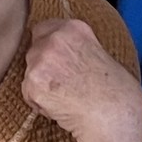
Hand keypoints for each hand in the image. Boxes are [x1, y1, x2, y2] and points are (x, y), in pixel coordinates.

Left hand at [23, 18, 141, 141]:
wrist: (112, 113)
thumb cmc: (113, 89)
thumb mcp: (98, 52)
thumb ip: (74, 46)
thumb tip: (59, 52)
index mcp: (73, 28)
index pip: (42, 29)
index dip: (47, 45)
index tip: (56, 58)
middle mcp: (55, 39)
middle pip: (34, 51)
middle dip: (43, 67)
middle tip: (64, 83)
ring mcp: (41, 61)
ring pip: (30, 73)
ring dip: (41, 85)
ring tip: (65, 96)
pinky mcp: (32, 83)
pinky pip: (28, 93)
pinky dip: (40, 102)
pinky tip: (60, 106)